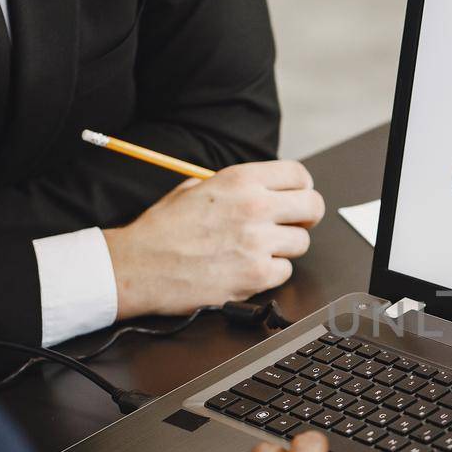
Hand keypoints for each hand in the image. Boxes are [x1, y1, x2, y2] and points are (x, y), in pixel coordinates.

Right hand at [102, 160, 324, 318]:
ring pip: (302, 243)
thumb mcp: (195, 188)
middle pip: (313, 207)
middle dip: (305, 216)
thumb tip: (266, 189)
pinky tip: (245, 269)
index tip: (297, 197)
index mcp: (240, 180)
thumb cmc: (163, 229)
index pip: (299, 175)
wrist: (138, 267)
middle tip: (292, 224)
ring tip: (255, 250)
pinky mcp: (257, 276)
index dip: (302, 187)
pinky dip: (270, 273)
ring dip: (284, 248)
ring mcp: (258, 243)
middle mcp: (254, 207)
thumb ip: (236, 187)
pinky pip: (285, 272)